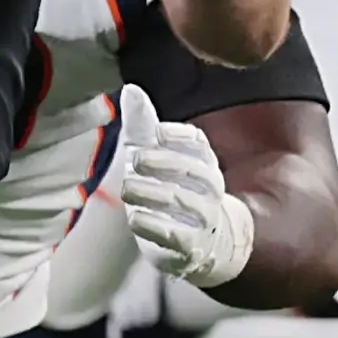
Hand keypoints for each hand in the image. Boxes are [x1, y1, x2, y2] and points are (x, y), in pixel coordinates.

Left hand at [114, 89, 255, 290]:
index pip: (198, 143)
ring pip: (183, 202)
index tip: (155, 132)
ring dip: (153, 193)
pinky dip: (155, 226)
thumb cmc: (172, 192)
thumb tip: (131, 89)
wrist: (203, 245)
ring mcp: (204, 220)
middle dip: (164, 163)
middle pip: (194, 171)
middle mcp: (210, 190)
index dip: (178, 136)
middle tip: (135, 158)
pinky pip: (178, 236)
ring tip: (128, 188)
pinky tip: (134, 218)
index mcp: (203, 162)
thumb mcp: (155, 158)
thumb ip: (143, 126)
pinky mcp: (192, 248)